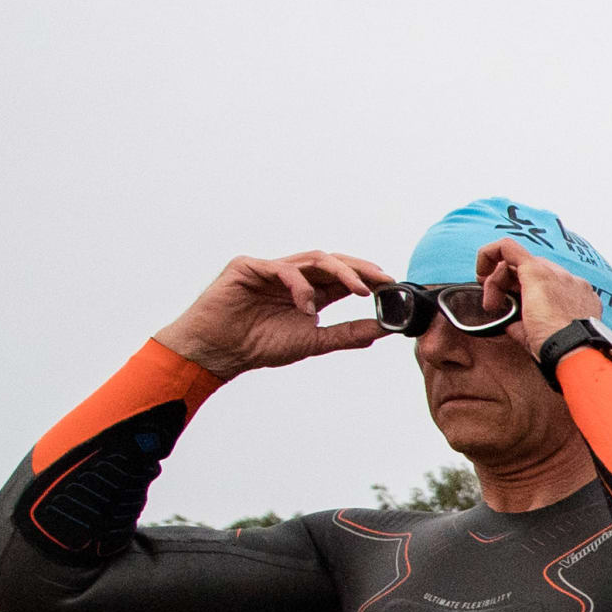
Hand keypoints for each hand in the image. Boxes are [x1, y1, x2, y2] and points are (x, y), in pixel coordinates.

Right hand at [152, 252, 392, 378]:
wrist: (217, 352)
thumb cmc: (258, 346)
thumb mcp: (312, 341)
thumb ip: (347, 334)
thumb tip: (383, 330)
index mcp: (308, 292)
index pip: (344, 278)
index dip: (369, 279)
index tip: (394, 287)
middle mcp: (292, 276)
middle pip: (333, 262)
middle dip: (362, 269)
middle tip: (384, 280)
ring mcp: (270, 268)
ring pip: (314, 259)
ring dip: (341, 273)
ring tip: (360, 290)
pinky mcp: (248, 266)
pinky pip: (282, 269)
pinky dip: (301, 286)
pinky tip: (307, 306)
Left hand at [474, 239, 608, 351]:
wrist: (575, 352)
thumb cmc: (562, 352)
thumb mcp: (542, 338)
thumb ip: (525, 326)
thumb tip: (508, 323)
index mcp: (576, 297)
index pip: (544, 282)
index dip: (520, 287)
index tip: (507, 301)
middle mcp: (569, 281)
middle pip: (529, 270)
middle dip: (506, 285)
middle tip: (494, 306)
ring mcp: (556, 274)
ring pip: (517, 262)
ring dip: (496, 282)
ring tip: (491, 305)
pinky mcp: (537, 272)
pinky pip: (507, 248)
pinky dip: (489, 255)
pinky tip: (481, 275)